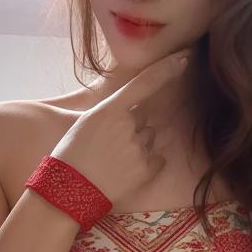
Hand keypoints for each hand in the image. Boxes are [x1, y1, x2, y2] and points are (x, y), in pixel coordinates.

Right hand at [50, 49, 190, 204]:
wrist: (67, 193)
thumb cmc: (70, 157)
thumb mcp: (84, 124)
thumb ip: (109, 113)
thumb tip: (130, 110)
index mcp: (109, 110)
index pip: (145, 83)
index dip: (167, 68)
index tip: (184, 58)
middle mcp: (127, 125)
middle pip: (143, 118)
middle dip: (132, 127)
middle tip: (110, 145)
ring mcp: (138, 147)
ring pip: (149, 138)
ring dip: (138, 146)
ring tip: (115, 161)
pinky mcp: (146, 169)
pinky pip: (158, 158)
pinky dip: (147, 163)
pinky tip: (126, 172)